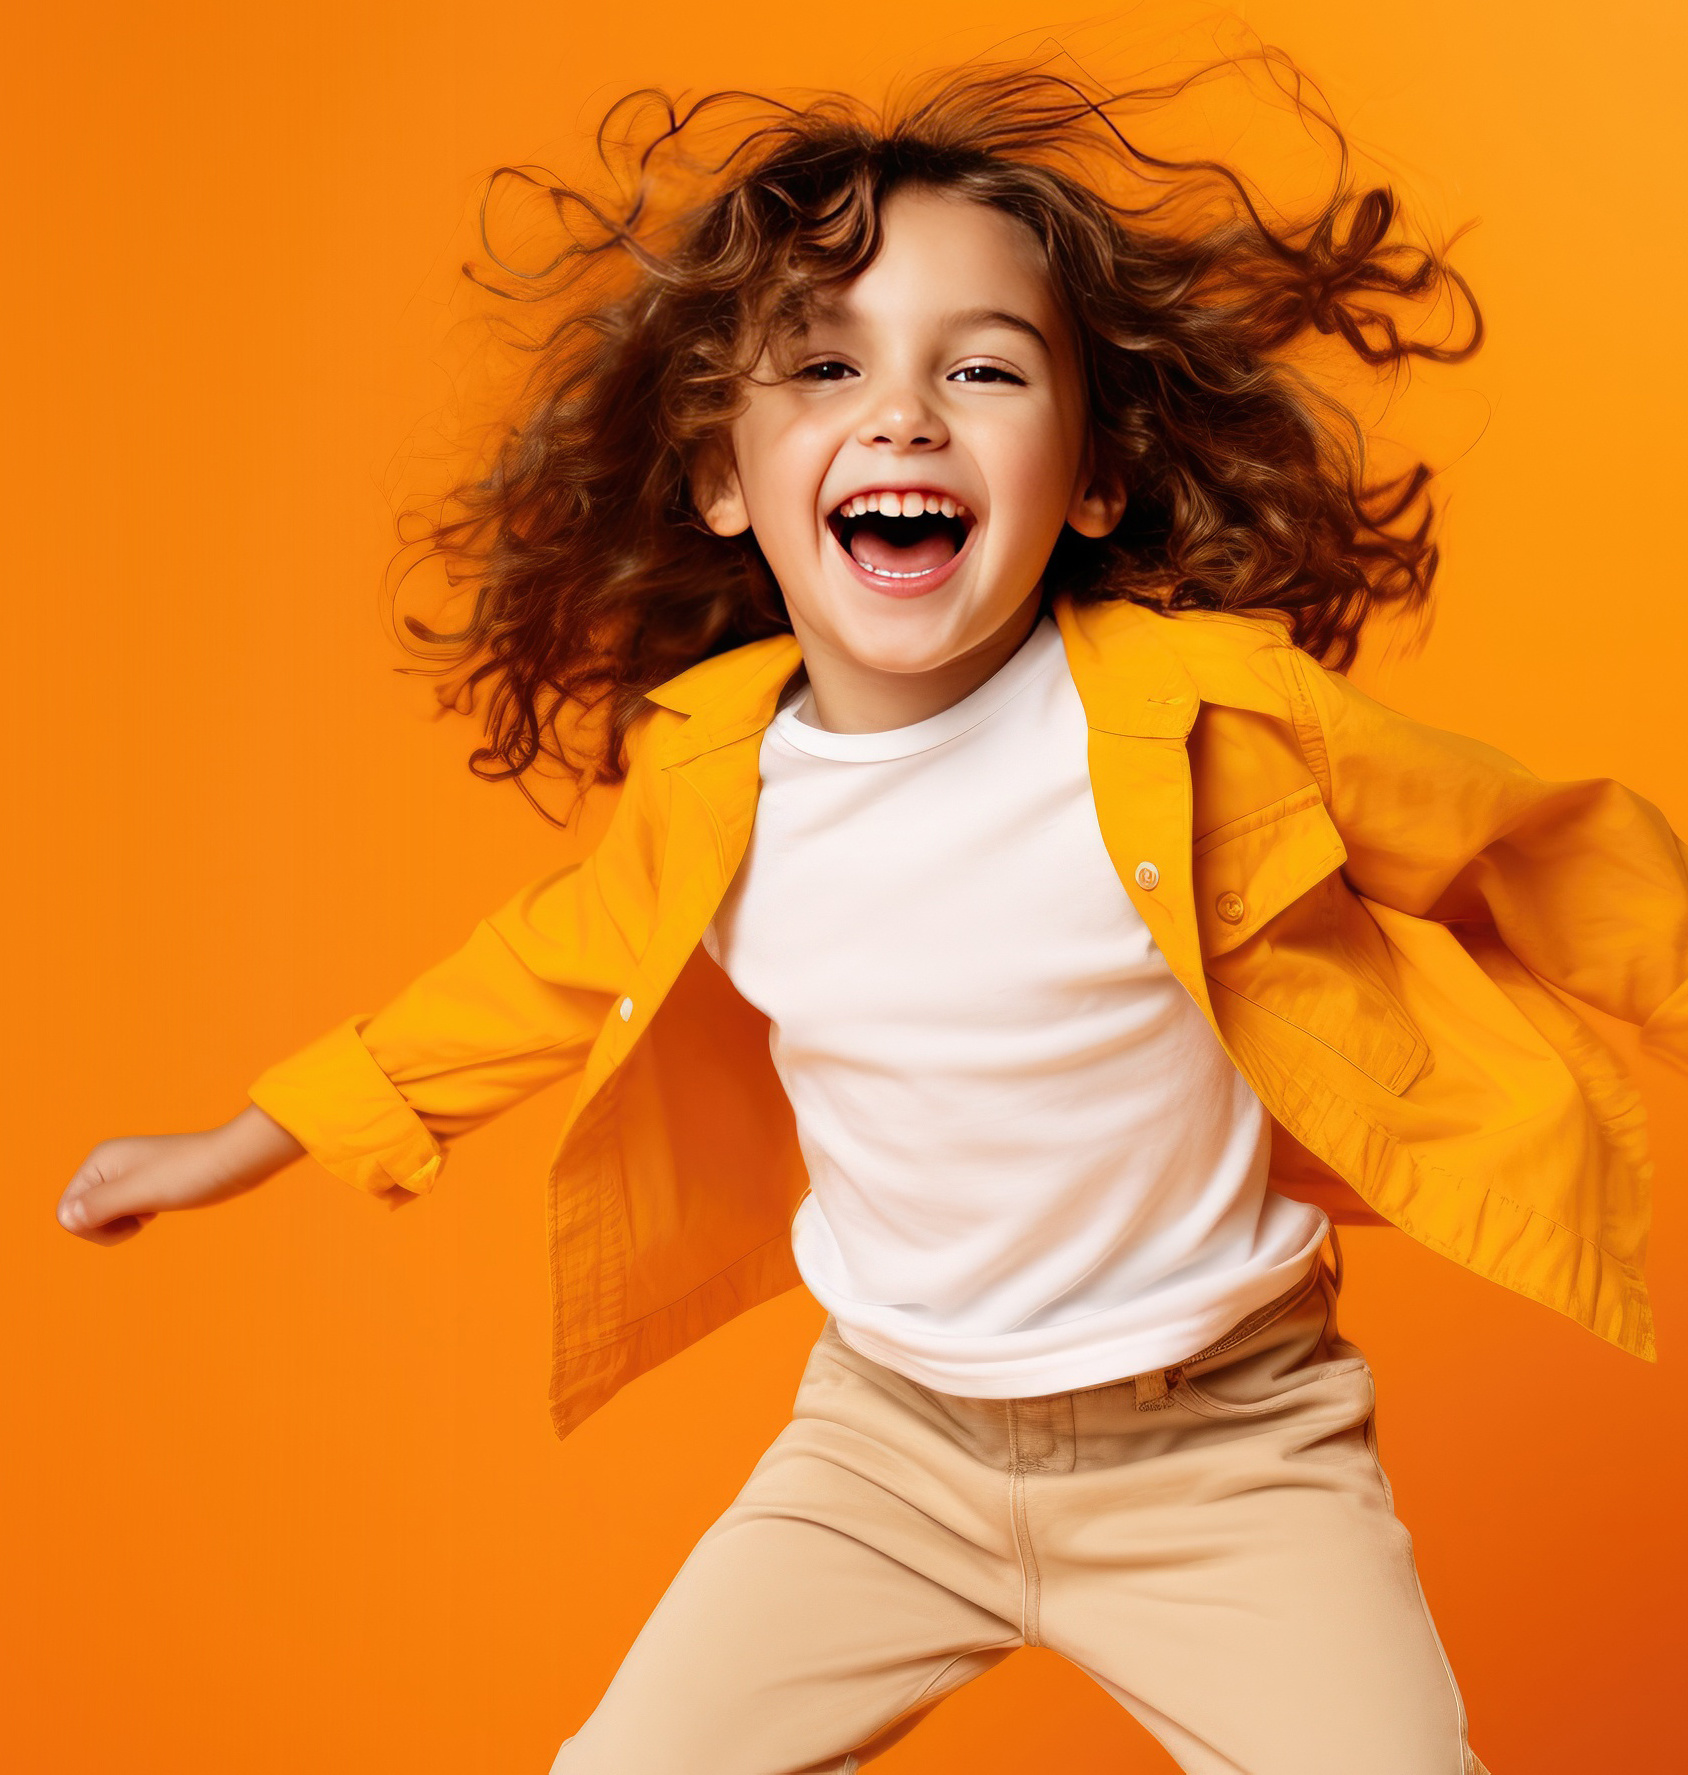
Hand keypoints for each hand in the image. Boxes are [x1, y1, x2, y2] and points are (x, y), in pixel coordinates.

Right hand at [56, 1103, 306, 1244]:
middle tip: (144, 1214)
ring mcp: (127, 1174)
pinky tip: (159, 1208)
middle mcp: (108, 1163)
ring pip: (103, 1218)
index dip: (94, 1227)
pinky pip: (124, 1213)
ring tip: (153, 1208)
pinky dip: (138, 1218)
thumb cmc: (190, 1174)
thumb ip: (99, 1206)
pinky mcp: (146, 1184)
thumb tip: (66, 1219)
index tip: (130, 1216)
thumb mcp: (140, 1193)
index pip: (66, 1212)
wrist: (235, 1162)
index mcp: (99, 1160)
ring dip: (124, 1224)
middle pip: (82, 1216)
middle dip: (109, 1227)